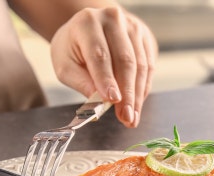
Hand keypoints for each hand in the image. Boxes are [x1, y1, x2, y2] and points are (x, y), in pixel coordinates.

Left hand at [50, 6, 157, 127]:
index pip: (100, 55)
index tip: (112, 101)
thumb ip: (81, 82)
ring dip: (138, 95)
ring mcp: (132, 26)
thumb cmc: (72, 48)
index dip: (107, 80)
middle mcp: (112, 19)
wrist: (87, 28)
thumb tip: (100, 102)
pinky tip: (137, 103)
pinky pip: (148, 65)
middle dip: (127, 93)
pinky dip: (143, 87)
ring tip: (132, 117)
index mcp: (87, 23)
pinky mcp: (144, 36)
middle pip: (125, 60)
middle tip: (127, 117)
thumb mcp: (65, 65)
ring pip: (141, 65)